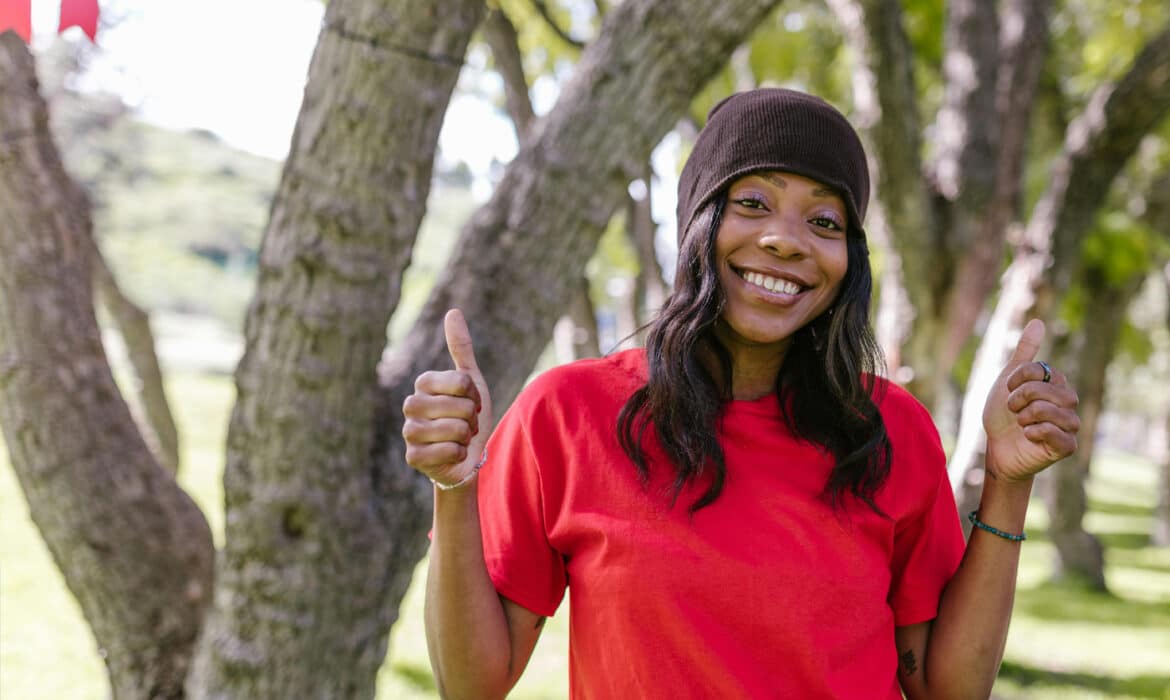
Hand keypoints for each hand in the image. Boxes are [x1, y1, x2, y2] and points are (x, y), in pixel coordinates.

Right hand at [402, 309, 493, 487]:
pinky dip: (459, 454)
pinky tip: (452, 454)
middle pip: (461, 406)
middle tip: (465, 424)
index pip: (462, 382)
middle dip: (472, 419)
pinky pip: (450, 451)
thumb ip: (461, 348)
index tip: (470, 402)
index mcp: (423, 383)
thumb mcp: (470, 381)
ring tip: (458, 438)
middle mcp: (411, 405)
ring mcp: (409, 431)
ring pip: (456, 429)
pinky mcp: (413, 456)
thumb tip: (453, 312)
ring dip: (466, 437)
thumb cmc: (467, 416)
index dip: (474, 395)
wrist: (466, 456)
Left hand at [982, 319, 1080, 480]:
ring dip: (1027, 416)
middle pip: (1051, 391)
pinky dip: (1035, 432)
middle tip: (1013, 409)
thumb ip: (1025, 352)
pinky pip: (1058, 434)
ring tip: (1020, 423)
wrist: (995, 447)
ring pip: (1054, 412)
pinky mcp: (1066, 447)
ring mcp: (1069, 426)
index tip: (1008, 390)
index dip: (1019, 379)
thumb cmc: (1003, 414)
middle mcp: (1067, 403)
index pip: (1043, 370)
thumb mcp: (1008, 379)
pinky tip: (1027, 435)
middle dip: (1022, 398)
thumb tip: (1038, 322)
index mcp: (1055, 385)